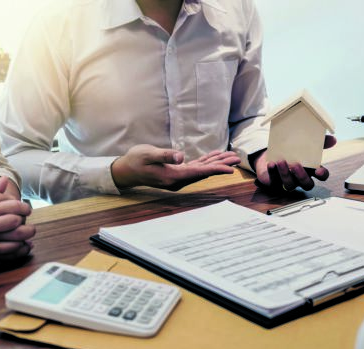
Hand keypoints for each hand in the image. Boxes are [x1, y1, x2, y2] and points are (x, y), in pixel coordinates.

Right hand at [0, 176, 34, 270]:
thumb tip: (5, 180)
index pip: (8, 205)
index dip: (22, 207)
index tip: (27, 209)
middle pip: (14, 223)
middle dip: (27, 225)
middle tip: (32, 226)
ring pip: (11, 241)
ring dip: (24, 240)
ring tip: (29, 239)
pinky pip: (4, 257)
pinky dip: (16, 254)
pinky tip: (21, 250)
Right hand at [111, 144, 240, 190]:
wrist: (125, 170)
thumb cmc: (135, 160)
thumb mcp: (148, 154)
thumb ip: (165, 155)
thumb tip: (181, 157)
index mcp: (173, 176)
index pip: (199, 173)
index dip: (216, 170)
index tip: (230, 168)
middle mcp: (177, 180)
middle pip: (204, 172)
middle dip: (221, 165)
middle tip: (237, 158)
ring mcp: (177, 177)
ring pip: (201, 170)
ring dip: (216, 163)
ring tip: (231, 156)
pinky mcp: (176, 172)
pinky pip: (195, 167)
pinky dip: (206, 161)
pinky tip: (215, 155)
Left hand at [253, 135, 336, 191]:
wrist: (273, 153)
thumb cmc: (292, 151)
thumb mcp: (306, 145)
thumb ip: (319, 142)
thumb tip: (333, 139)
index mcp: (311, 170)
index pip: (322, 176)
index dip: (322, 175)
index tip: (319, 170)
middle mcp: (300, 178)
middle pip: (306, 185)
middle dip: (302, 177)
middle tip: (295, 165)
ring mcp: (288, 182)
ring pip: (290, 185)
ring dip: (285, 174)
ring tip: (281, 162)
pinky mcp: (274, 182)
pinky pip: (274, 181)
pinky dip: (273, 172)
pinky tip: (271, 164)